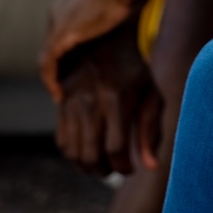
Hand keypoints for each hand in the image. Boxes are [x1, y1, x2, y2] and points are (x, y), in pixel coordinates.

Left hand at [40, 0, 141, 100]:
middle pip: (51, 46)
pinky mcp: (60, 36)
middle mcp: (57, 11)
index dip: (66, 53)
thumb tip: (133, 10)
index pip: (61, 33)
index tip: (76, 70)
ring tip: (61, 96)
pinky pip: (48, 65)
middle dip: (58, 67)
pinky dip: (51, 81)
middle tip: (66, 87)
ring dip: (52, 78)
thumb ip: (115, 7)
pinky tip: (59, 95)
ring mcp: (56, 23)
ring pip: (47, 58)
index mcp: (69, 2)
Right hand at [55, 21, 163, 175]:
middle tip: (115, 169)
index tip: (131, 169)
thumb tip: (151, 166)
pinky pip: (62, 142)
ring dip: (89, 168)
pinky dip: (74, 155)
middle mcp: (92, 103)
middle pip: (92, 155)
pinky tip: (88, 152)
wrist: (102, 41)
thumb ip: (152, 130)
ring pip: (74, 153)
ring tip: (103, 165)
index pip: (116, 148)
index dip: (124, 167)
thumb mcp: (150, 94)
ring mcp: (73, 104)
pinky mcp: (61, 105)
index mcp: (117, 99)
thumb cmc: (133, 72)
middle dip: (105, 171)